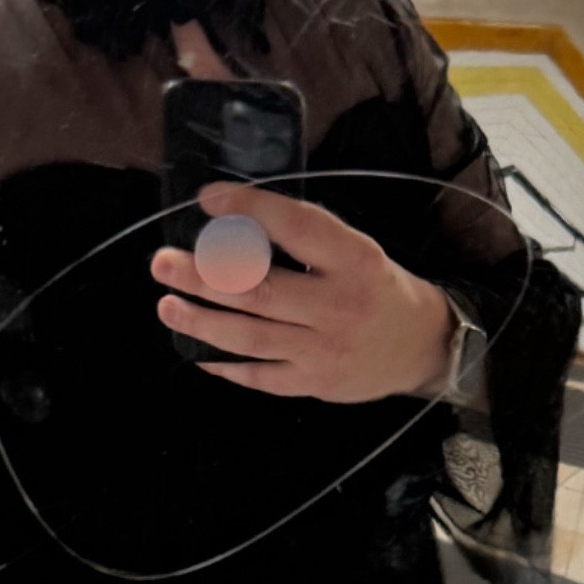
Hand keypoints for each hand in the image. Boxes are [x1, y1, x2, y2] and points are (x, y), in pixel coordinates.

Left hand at [151, 182, 456, 401]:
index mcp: (354, 259)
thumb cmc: (375, 285)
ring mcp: (325, 350)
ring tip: (167, 306)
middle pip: (260, 290)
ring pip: (252, 336)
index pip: (297, 228)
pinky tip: (196, 350)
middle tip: (163, 263)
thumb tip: (231, 220)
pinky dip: (225, 364)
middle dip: (204, 276)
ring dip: (202, 321)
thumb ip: (303, 238)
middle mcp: (340, 305)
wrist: (420, 345)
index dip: (250, 210)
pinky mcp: (315, 384)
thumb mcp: (354, 249)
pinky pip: (260, 376)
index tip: (208, 199)